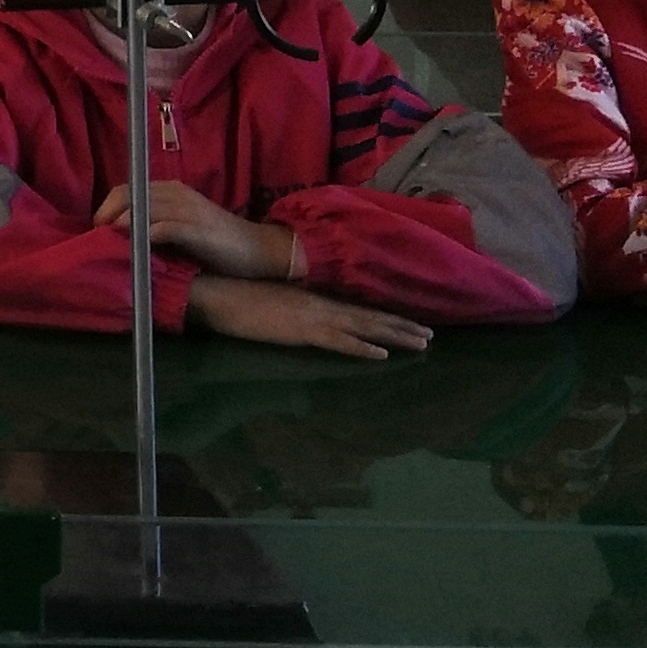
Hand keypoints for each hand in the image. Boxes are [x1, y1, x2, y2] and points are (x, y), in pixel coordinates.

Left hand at [97, 180, 300, 280]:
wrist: (259, 251)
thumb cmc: (216, 243)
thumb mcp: (180, 226)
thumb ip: (154, 223)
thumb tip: (120, 233)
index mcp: (170, 190)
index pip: (125, 188)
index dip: (106, 207)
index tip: (97, 228)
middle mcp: (176, 193)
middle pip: (127, 194)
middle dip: (106, 214)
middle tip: (96, 237)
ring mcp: (187, 209)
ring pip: (141, 207)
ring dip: (120, 224)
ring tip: (106, 242)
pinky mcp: (196, 229)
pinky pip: (163, 227)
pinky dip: (144, 235)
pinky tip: (133, 247)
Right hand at [186, 278, 429, 357]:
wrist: (216, 292)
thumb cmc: (237, 296)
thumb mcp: (272, 304)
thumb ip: (292, 312)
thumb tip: (304, 322)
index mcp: (312, 298)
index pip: (356, 308)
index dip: (385, 315)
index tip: (409, 321)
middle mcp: (320, 305)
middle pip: (368, 316)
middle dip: (401, 326)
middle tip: (430, 335)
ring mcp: (313, 318)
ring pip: (363, 327)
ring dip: (394, 336)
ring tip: (422, 343)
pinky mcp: (302, 332)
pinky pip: (339, 342)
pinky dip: (362, 348)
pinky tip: (382, 355)